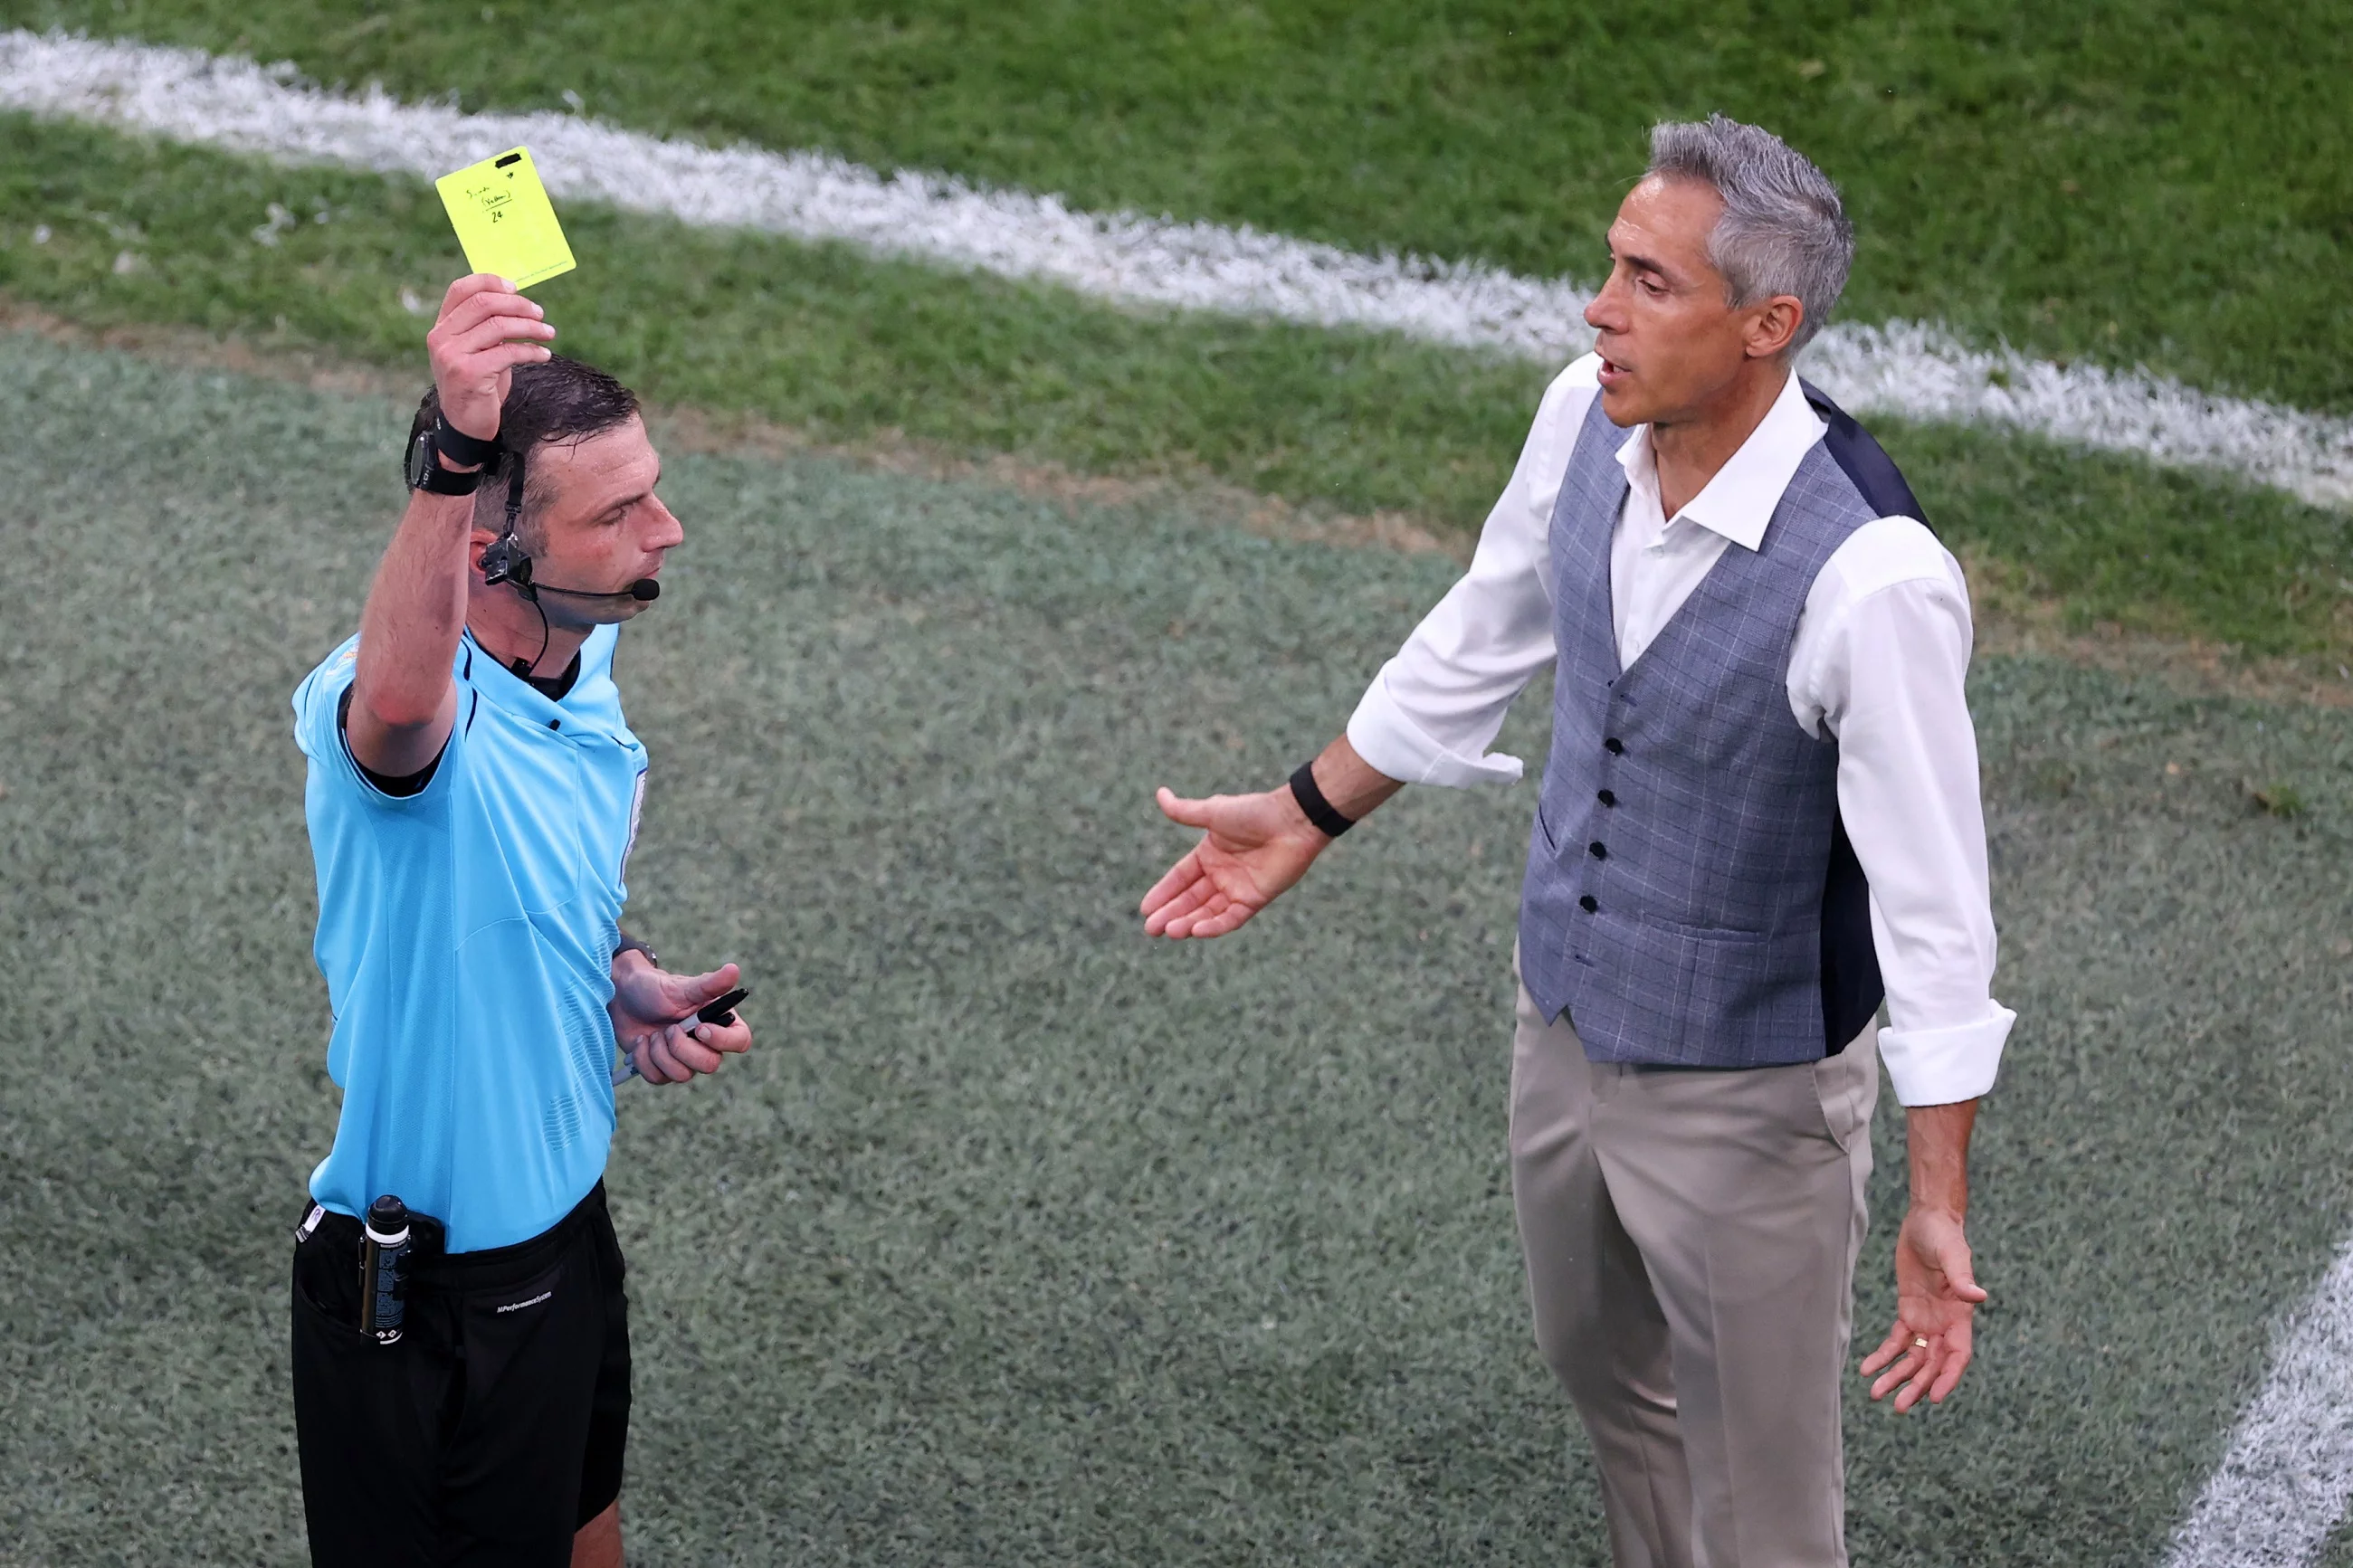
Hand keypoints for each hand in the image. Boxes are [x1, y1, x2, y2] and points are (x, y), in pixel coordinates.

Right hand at [425, 274, 555, 444]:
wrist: (466, 425)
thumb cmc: (478, 384)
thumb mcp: (477, 350)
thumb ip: (486, 327)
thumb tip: (518, 301)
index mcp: (442, 326)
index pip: (461, 289)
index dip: (490, 282)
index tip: (516, 288)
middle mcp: (442, 337)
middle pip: (484, 303)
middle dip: (518, 305)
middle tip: (540, 313)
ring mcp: (452, 355)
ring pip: (499, 326)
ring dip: (530, 327)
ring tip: (548, 332)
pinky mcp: (469, 373)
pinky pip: (509, 352)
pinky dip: (532, 351)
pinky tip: (544, 354)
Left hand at [608, 953, 752, 1084]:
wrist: (623, 998)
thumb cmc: (656, 988)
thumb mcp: (681, 987)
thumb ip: (709, 984)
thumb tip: (734, 969)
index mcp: (719, 1021)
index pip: (740, 1041)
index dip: (723, 1041)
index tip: (699, 1028)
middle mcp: (706, 1044)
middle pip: (709, 1064)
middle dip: (682, 1048)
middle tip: (668, 1029)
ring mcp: (684, 1060)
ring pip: (682, 1075)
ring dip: (660, 1053)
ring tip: (652, 1034)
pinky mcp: (662, 1070)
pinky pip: (658, 1079)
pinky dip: (644, 1060)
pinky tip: (641, 1042)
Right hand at [1139, 785, 1328, 938]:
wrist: (1292, 821)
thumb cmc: (1254, 812)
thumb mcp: (1213, 812)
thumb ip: (1184, 811)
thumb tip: (1159, 794)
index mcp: (1208, 855)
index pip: (1179, 879)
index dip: (1162, 893)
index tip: (1145, 909)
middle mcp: (1220, 874)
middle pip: (1190, 900)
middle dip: (1170, 914)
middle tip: (1151, 929)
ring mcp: (1237, 889)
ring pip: (1207, 912)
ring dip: (1187, 922)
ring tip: (1169, 931)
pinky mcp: (1254, 899)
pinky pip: (1231, 918)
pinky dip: (1214, 926)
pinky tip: (1196, 931)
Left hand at [1858, 1205, 1987, 1412]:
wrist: (1926, 1222)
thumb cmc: (1945, 1237)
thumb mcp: (1955, 1255)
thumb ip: (1963, 1277)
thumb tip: (1979, 1295)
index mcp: (1961, 1316)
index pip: (1958, 1356)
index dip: (1948, 1378)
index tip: (1934, 1398)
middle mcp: (1945, 1324)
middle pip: (1932, 1364)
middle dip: (1916, 1385)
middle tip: (1898, 1405)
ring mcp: (1926, 1320)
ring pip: (1912, 1358)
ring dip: (1897, 1377)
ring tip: (1877, 1394)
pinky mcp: (1908, 1311)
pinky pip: (1895, 1340)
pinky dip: (1883, 1355)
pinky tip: (1867, 1368)